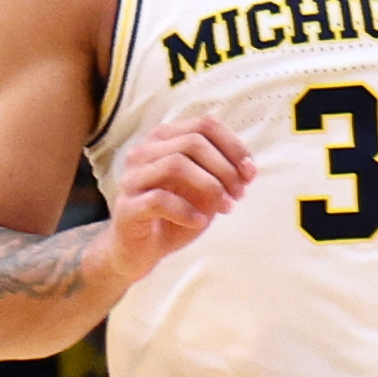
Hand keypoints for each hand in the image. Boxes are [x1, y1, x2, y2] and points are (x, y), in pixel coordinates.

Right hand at [102, 114, 250, 278]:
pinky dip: (186, 211)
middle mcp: (145, 152)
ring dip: (210, 186)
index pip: (204, 125)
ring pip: (175, 165)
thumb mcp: (206, 192)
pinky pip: (159, 199)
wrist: (140, 250)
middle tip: (239, 195)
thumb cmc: (175, 216)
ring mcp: (133, 178)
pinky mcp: (127, 207)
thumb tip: (248, 169)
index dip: (233, 146)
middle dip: (224, 168)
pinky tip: (199, 222)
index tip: (250, 172)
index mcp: (165, 140)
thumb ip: (225, 176)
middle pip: (193, 142)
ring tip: (225, 208)